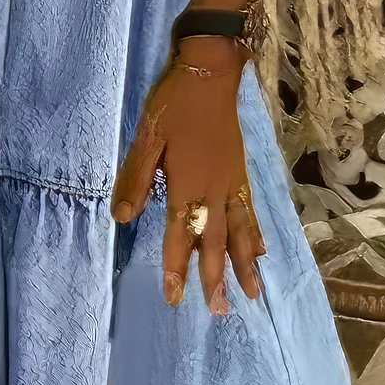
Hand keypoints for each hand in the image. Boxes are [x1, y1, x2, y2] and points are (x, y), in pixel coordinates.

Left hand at [110, 36, 264, 313]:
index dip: (177, 267)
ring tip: (253, 294)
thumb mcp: (147, 137)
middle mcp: (214, 190)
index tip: (176, 298)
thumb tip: (123, 217)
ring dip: (244, 265)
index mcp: (187, 183)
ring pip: (240, 232)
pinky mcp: (241, 172)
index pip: (180, 234)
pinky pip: (252, 212)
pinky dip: (257, 235)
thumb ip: (136, 178)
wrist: (211, 73)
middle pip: (215, 241)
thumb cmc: (173, 103)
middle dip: (217, 277)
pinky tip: (262, 251)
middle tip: (222, 311)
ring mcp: (232, 182)